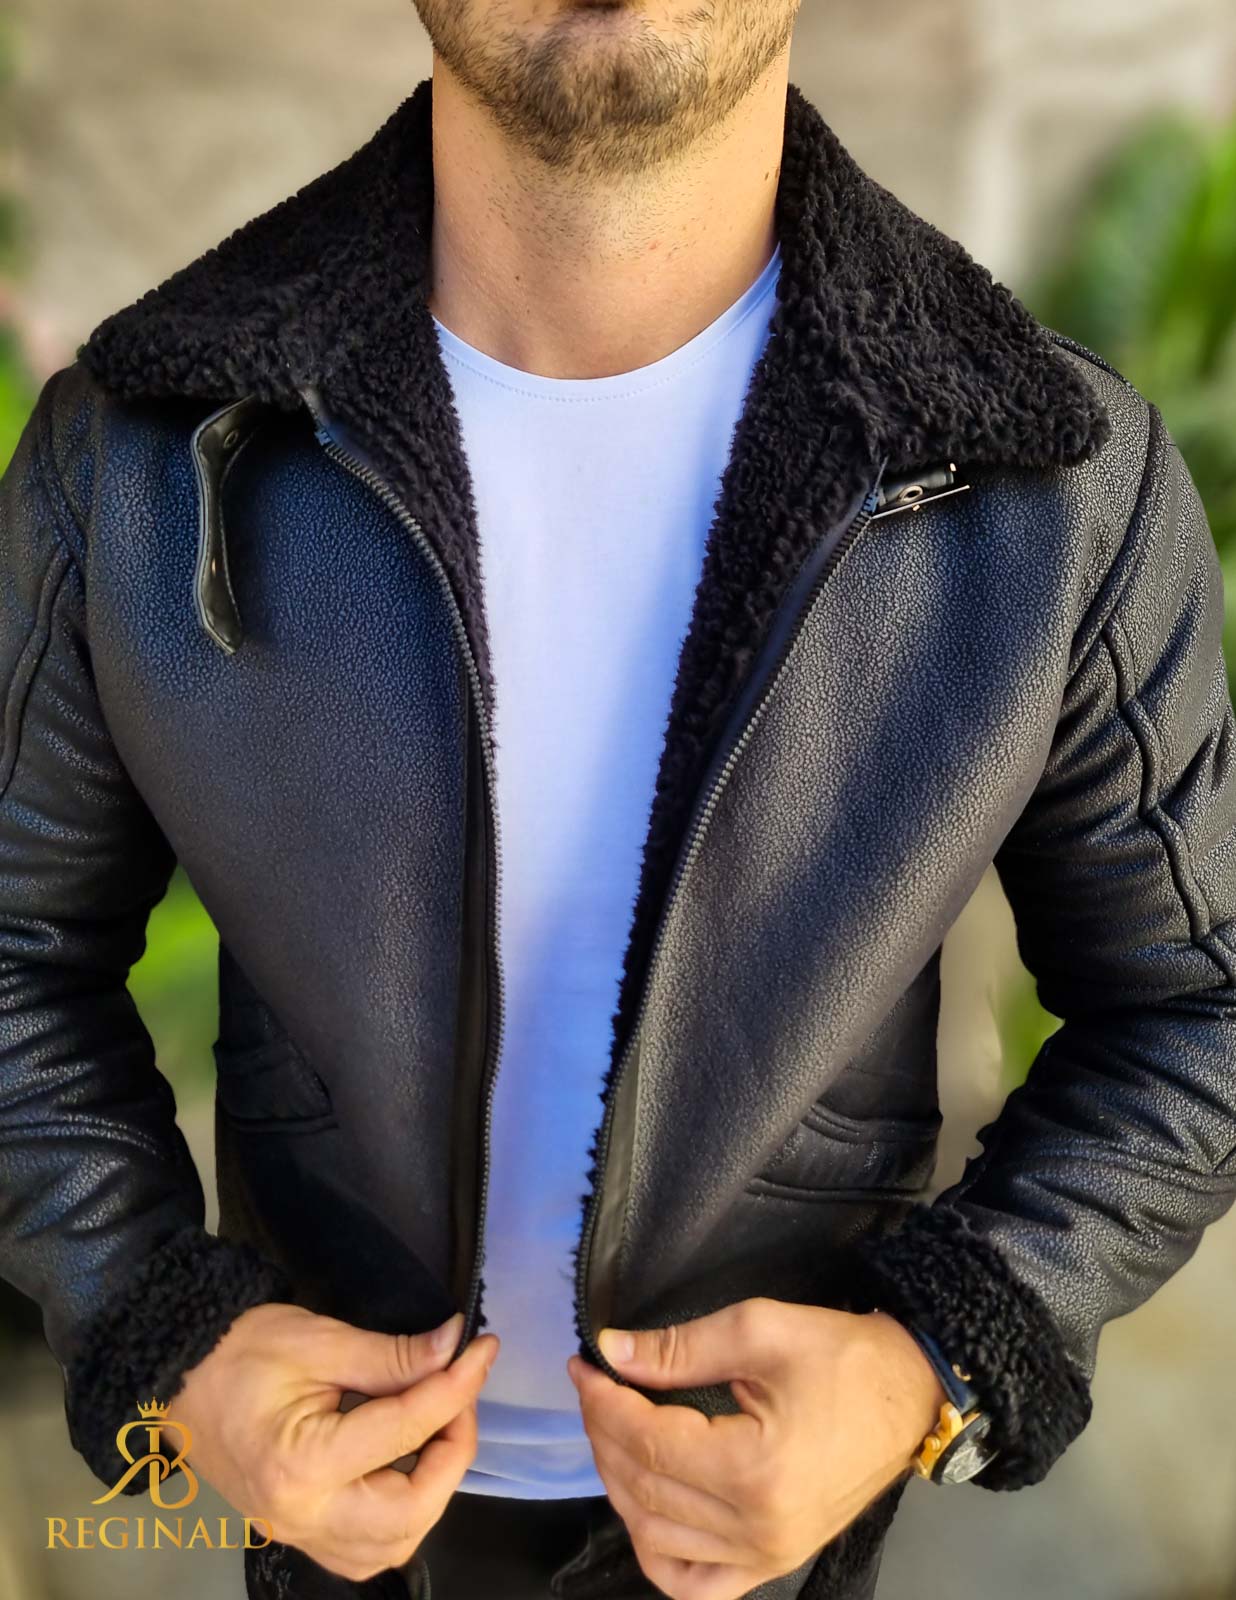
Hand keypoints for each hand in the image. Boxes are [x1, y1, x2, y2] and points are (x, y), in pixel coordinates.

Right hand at [173, 1302, 499, 1580]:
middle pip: (409, 1514)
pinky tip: (408, 1463)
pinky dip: (403, 1513)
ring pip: (393, 1544)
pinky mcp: (297, 1532)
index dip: (456, 1386)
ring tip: (437, 1427)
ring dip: (432, 1489)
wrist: (176, 1375)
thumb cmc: (238, 1350)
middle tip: (459, 1397)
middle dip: (450, 1454)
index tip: (482, 1349)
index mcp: (303, 1464)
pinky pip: (366, 1548)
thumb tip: (455, 1347)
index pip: (405, 1430)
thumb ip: (392, 1354)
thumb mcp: (318, 1339)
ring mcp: (298, 1534)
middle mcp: (302, 1516)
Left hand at [566, 1297, 944, 1599]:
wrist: (910, 1393)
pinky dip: (656, 1552)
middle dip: (604, 1432)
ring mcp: (766, 1556)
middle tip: (594, 1387)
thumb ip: (679, 1348)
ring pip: (656, 1535)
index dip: (604, 1401)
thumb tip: (612, 1352)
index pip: (648, 1442)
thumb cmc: (843, 1357)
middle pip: (644, 1487)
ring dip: (620, 1481)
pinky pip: (695, 1584)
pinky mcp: (773, 1563)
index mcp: (755, 1470)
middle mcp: (757, 1529)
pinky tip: (643, 1509)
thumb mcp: (760, 1329)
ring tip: (612, 1429)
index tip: (585, 1364)